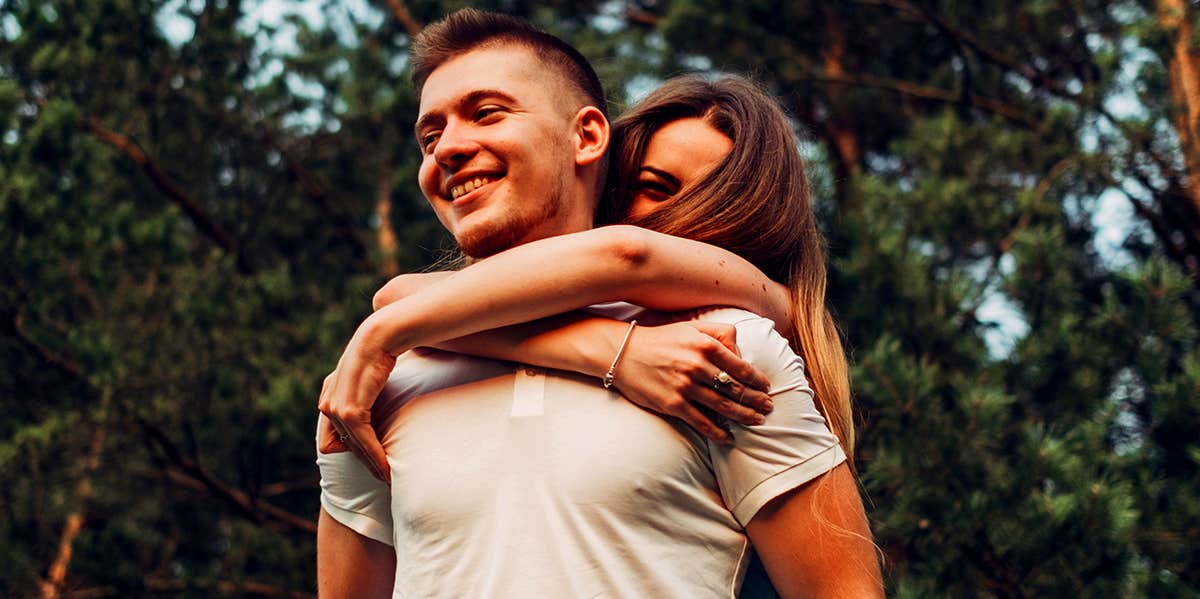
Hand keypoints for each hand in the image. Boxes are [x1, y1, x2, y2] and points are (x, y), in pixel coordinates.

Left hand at [317, 318, 397, 483]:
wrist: (382, 335)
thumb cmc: (383, 352)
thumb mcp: (369, 376)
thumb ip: (366, 391)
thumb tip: (378, 397)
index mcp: (329, 393)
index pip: (333, 434)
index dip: (354, 447)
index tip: (376, 454)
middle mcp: (327, 401)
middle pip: (341, 445)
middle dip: (364, 460)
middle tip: (384, 475)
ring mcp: (335, 406)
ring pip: (351, 447)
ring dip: (371, 463)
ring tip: (387, 476)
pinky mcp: (349, 410)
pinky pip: (361, 441)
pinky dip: (375, 456)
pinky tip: (387, 467)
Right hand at [611, 321, 771, 443]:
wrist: (623, 352)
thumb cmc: (660, 339)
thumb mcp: (691, 327)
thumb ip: (719, 334)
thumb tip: (740, 352)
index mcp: (705, 345)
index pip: (741, 367)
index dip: (757, 380)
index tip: (767, 387)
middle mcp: (698, 366)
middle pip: (736, 389)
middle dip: (756, 400)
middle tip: (769, 408)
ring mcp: (685, 386)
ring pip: (723, 407)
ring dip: (744, 416)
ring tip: (756, 421)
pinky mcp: (672, 404)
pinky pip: (701, 422)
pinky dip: (718, 433)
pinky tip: (728, 438)